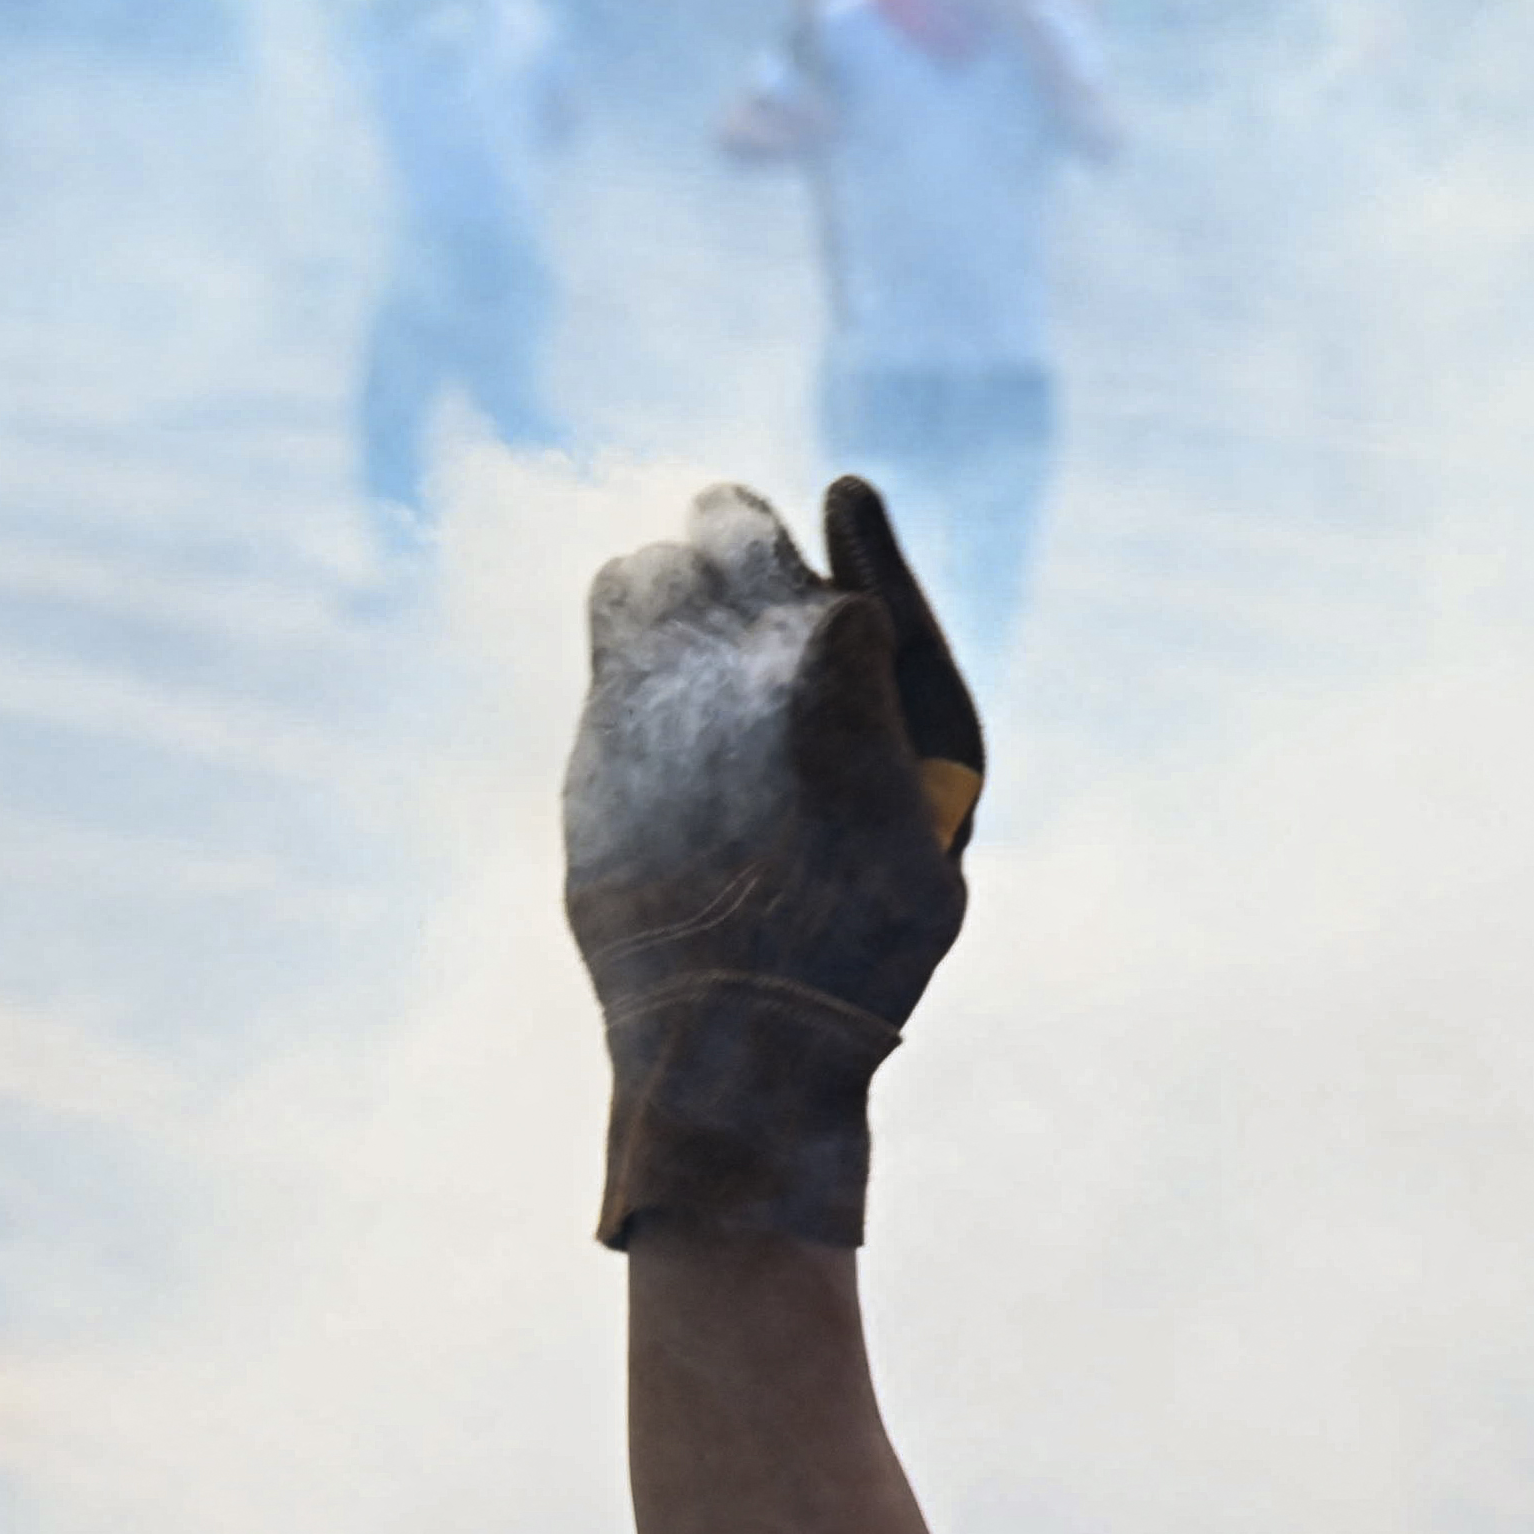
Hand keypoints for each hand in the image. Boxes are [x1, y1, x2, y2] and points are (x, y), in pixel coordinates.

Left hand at [566, 478, 985, 1246]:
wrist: (747, 1036)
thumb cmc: (874, 919)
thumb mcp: (941, 787)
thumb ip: (904, 647)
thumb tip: (843, 497)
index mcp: (839, 641)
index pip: (820, 518)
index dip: (827, 546)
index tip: (827, 572)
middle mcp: (732, 645)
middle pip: (717, 521)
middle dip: (741, 550)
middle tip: (761, 610)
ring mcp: (646, 693)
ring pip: (640, 575)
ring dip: (676, 599)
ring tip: (708, 662)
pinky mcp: (592, 749)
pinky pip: (608, 667)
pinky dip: (641, 682)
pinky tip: (679, 745)